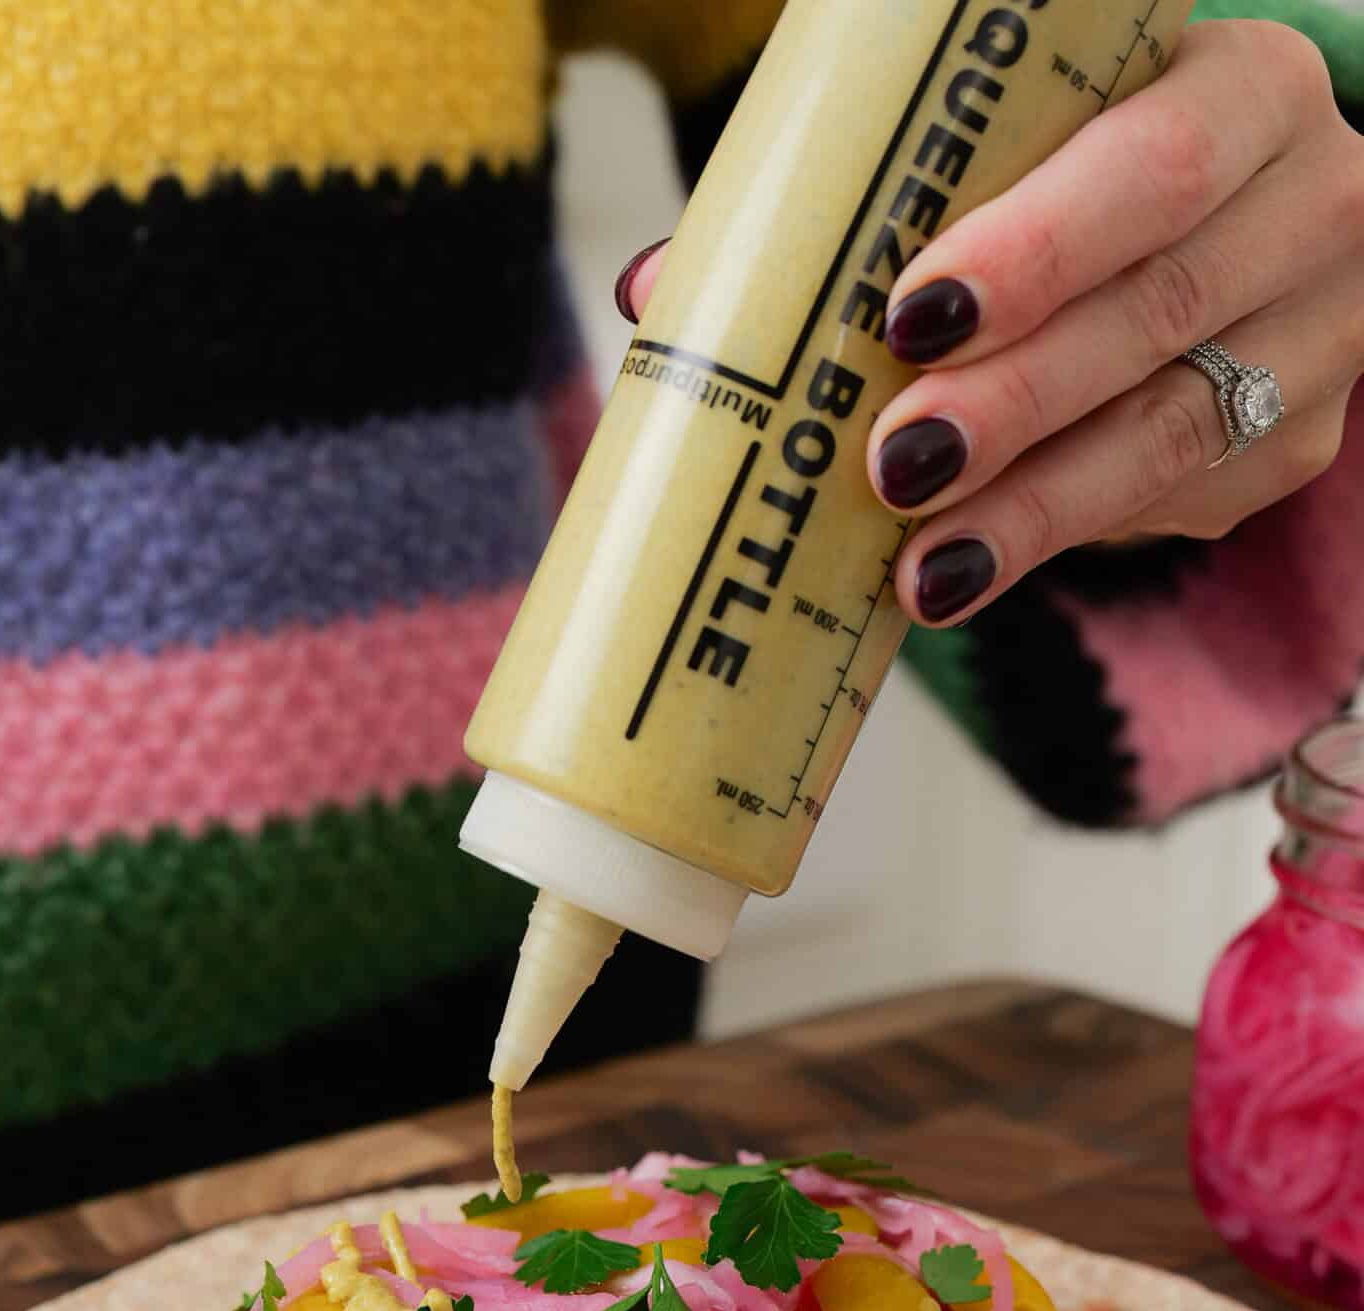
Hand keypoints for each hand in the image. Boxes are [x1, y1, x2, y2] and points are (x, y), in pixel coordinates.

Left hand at [616, 21, 1363, 630]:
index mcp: (1245, 89)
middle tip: (895, 462)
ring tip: (921, 565)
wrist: (1226, 229)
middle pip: (1160, 311)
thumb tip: (661, 287)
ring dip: (1031, 509)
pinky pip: (1175, 502)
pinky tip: (965, 573)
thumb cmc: (1078, 178)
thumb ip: (873, 203)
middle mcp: (1312, 203)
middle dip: (1014, 400)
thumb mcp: (1012, 149)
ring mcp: (1320, 336)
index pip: (1154, 163)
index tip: (912, 314)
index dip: (1038, 245)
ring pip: (1172, 432)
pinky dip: (1057, 541)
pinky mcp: (1292, 444)